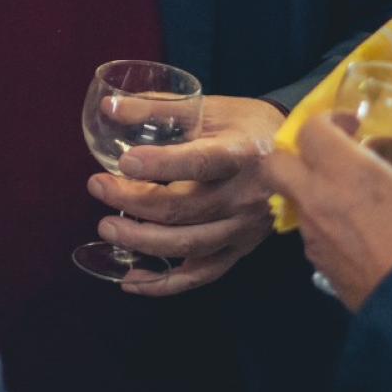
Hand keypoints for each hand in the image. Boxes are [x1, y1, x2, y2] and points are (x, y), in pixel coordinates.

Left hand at [86, 94, 285, 295]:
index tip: (124, 162)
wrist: (295, 156)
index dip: (161, 165)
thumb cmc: (247, 125)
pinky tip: (130, 280)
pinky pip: (201, 275)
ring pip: (188, 246)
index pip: (199, 164)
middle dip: (133, 201)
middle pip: (184, 209)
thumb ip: (159, 107)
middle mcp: (244, 197)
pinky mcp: (240, 250)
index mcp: (240, 154)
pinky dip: (164, 284)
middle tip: (97, 187)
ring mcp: (243, 229)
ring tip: (106, 227)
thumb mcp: (209, 107)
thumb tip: (108, 107)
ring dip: (142, 242)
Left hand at [262, 115, 391, 309]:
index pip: (311, 128)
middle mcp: (316, 196)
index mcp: (342, 169)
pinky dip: (322, 224)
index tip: (354, 130)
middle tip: (328, 159)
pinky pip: (308, 233)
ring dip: (308, 191)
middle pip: (275, 164)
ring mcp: (312, 233)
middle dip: (294, 156)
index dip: (328, 123)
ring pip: (291, 201)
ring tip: (346, 197)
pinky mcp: (317, 264)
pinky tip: (354, 232)